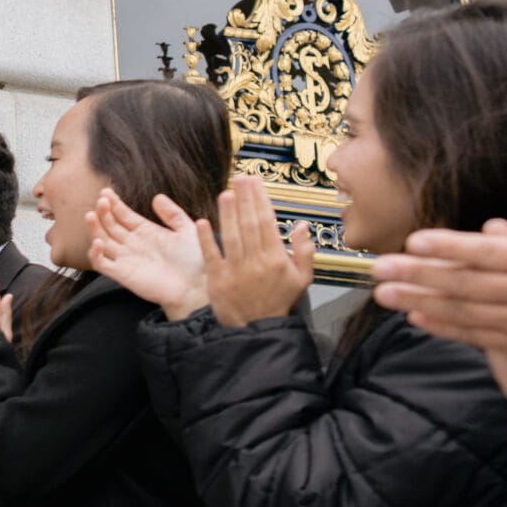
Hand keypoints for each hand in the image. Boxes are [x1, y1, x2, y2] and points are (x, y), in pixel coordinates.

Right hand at [89, 190, 210, 320]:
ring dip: (95, 228)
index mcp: (146, 232)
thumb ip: (173, 213)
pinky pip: (102, 264)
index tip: (107, 191)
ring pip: (102, 241)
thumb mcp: (187, 230)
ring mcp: (126, 259)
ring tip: (92, 214)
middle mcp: (132, 244)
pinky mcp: (122, 274)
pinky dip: (95, 254)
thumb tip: (157, 197)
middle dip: (103, 212)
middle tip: (101, 200)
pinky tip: (98, 241)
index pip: (123, 215)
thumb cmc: (195, 261)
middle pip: (110, 225)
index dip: (114, 203)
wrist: (197, 287)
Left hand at [199, 177, 314, 327]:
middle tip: (240, 178)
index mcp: (276, 259)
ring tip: (225, 193)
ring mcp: (235, 270)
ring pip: (231, 236)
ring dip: (227, 213)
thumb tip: (302, 225)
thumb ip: (305, 251)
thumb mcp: (302, 279)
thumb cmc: (279, 302)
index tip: (255, 182)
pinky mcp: (217, 280)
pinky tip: (202, 221)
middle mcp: (255, 262)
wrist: (258, 328)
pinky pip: (211, 256)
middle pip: (249, 224)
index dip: (260, 200)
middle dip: (245, 199)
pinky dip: (206, 239)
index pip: (267, 222)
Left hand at [372, 156, 506, 387]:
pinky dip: (446, 328)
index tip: (414, 240)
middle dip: (417, 275)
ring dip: (420, 302)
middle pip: (464, 283)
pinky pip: (478, 337)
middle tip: (377, 268)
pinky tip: (417, 319)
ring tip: (383, 294)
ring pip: (463, 312)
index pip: (490, 253)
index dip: (450, 247)